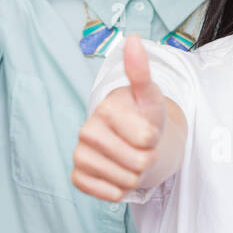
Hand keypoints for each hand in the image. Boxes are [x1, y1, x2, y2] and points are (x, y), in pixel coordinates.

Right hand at [72, 34, 167, 200]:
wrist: (134, 142)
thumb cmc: (144, 117)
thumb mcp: (150, 96)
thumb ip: (141, 71)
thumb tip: (133, 39)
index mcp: (105, 109)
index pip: (147, 139)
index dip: (155, 138)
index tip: (147, 129)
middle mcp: (86, 130)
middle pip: (138, 163)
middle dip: (147, 160)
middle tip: (140, 148)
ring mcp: (79, 154)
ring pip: (125, 181)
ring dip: (135, 176)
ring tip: (130, 159)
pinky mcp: (77, 176)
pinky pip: (105, 193)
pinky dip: (117, 191)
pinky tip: (116, 174)